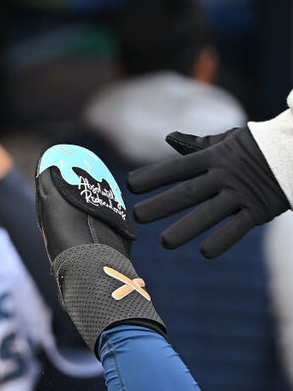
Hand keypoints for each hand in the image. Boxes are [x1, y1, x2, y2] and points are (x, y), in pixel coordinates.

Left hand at [126, 127, 287, 257]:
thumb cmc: (257, 146)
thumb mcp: (227, 141)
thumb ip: (198, 145)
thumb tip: (170, 138)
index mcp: (213, 157)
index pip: (177, 167)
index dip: (153, 176)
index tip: (129, 185)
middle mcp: (224, 175)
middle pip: (188, 192)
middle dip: (161, 205)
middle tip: (136, 217)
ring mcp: (242, 193)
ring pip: (210, 213)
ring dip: (186, 228)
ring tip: (165, 243)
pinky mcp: (260, 208)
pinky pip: (239, 227)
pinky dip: (223, 239)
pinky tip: (204, 252)